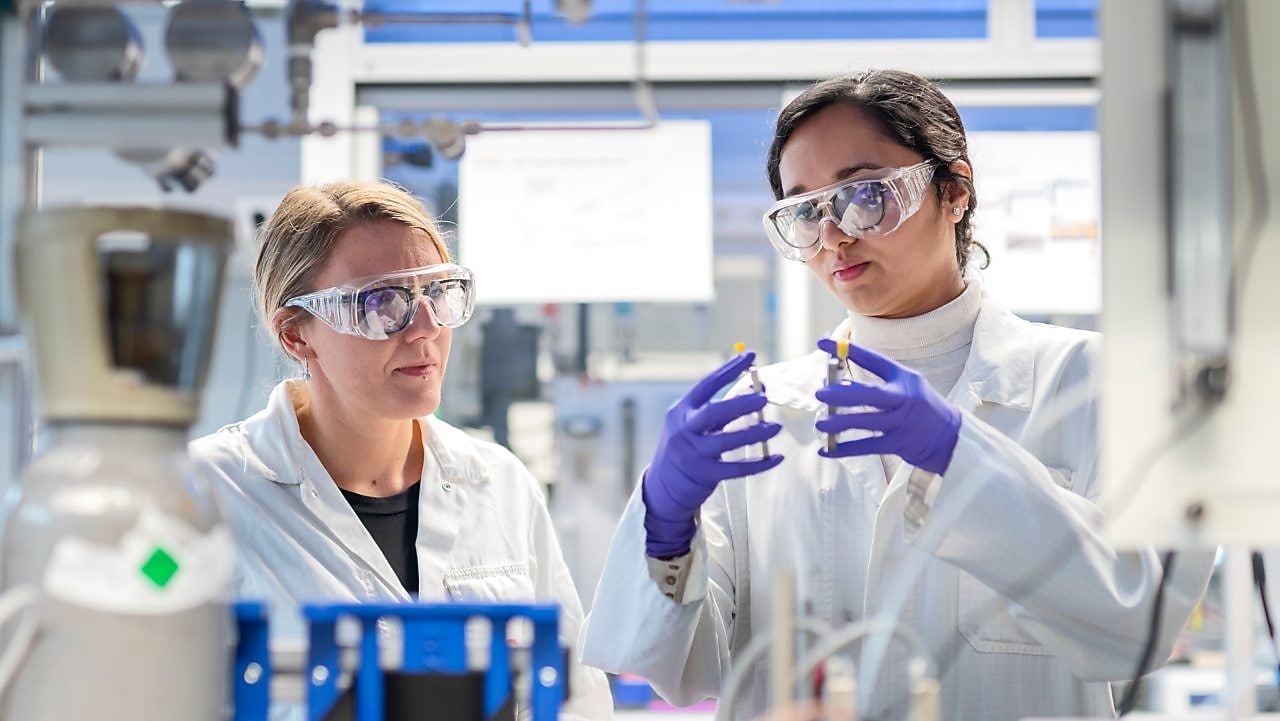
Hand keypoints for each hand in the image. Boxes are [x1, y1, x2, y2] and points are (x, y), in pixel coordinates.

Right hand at [642, 351, 783, 557]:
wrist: (663, 485)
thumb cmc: (685, 447)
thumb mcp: (690, 424)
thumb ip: (715, 410)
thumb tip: (755, 392)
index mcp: (681, 411)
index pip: (706, 385)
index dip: (729, 369)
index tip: (750, 356)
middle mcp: (684, 430)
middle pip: (713, 412)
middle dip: (740, 404)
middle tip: (764, 398)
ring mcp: (693, 454)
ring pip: (727, 441)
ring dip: (754, 433)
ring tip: (775, 428)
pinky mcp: (705, 475)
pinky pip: (737, 469)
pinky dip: (759, 463)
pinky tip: (776, 457)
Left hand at [814, 338, 960, 474]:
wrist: (952, 438)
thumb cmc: (922, 408)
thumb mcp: (907, 388)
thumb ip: (877, 384)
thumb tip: (839, 384)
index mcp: (904, 378)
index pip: (872, 360)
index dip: (847, 351)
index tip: (823, 343)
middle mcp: (904, 398)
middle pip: (868, 394)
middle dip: (840, 393)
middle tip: (820, 394)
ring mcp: (902, 422)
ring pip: (864, 422)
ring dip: (838, 423)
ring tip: (820, 423)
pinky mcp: (899, 444)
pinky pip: (866, 447)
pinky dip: (844, 449)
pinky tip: (826, 450)